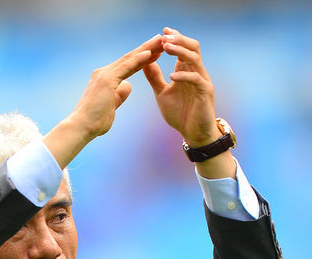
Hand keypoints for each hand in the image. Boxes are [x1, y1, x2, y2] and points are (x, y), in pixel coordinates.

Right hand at [70, 34, 163, 139]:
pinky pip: (126, 67)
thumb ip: (119, 95)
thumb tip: (128, 86)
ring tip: (161, 40)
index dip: (143, 59)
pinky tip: (149, 53)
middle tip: (162, 39)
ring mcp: (105, 75)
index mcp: (105, 78)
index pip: (128, 66)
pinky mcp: (107, 80)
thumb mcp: (112, 106)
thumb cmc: (94, 122)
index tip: (156, 53)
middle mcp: (104, 72)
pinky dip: (138, 60)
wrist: (81, 127)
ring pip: (129, 59)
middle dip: (147, 48)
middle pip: (129, 58)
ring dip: (146, 49)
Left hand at [143, 27, 218, 146]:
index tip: (162, 32)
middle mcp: (196, 72)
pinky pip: (196, 79)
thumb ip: (155, 78)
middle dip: (179, 40)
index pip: (183, 48)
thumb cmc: (180, 114)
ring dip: (181, 51)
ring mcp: (202, 81)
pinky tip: (172, 76)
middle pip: (192, 47)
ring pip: (195, 59)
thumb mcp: (162, 93)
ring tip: (167, 48)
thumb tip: (144, 62)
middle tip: (164, 36)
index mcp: (186, 71)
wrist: (193, 134)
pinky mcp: (205, 92)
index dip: (175, 38)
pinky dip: (184, 76)